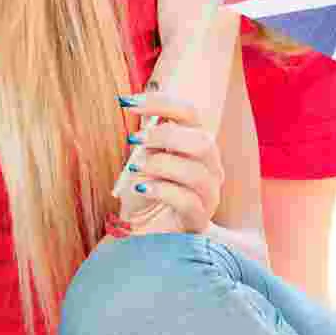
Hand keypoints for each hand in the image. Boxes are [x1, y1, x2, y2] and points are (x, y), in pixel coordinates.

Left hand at [114, 90, 222, 234]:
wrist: (146, 233)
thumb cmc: (145, 191)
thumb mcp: (141, 158)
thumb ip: (145, 139)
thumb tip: (134, 112)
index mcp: (196, 143)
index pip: (189, 113)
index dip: (160, 103)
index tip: (126, 102)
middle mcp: (209, 166)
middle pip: (201, 141)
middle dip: (164, 136)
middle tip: (133, 140)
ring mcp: (208, 194)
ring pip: (197, 172)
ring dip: (160, 165)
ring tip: (134, 169)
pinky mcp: (199, 219)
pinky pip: (186, 200)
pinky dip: (160, 190)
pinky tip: (139, 187)